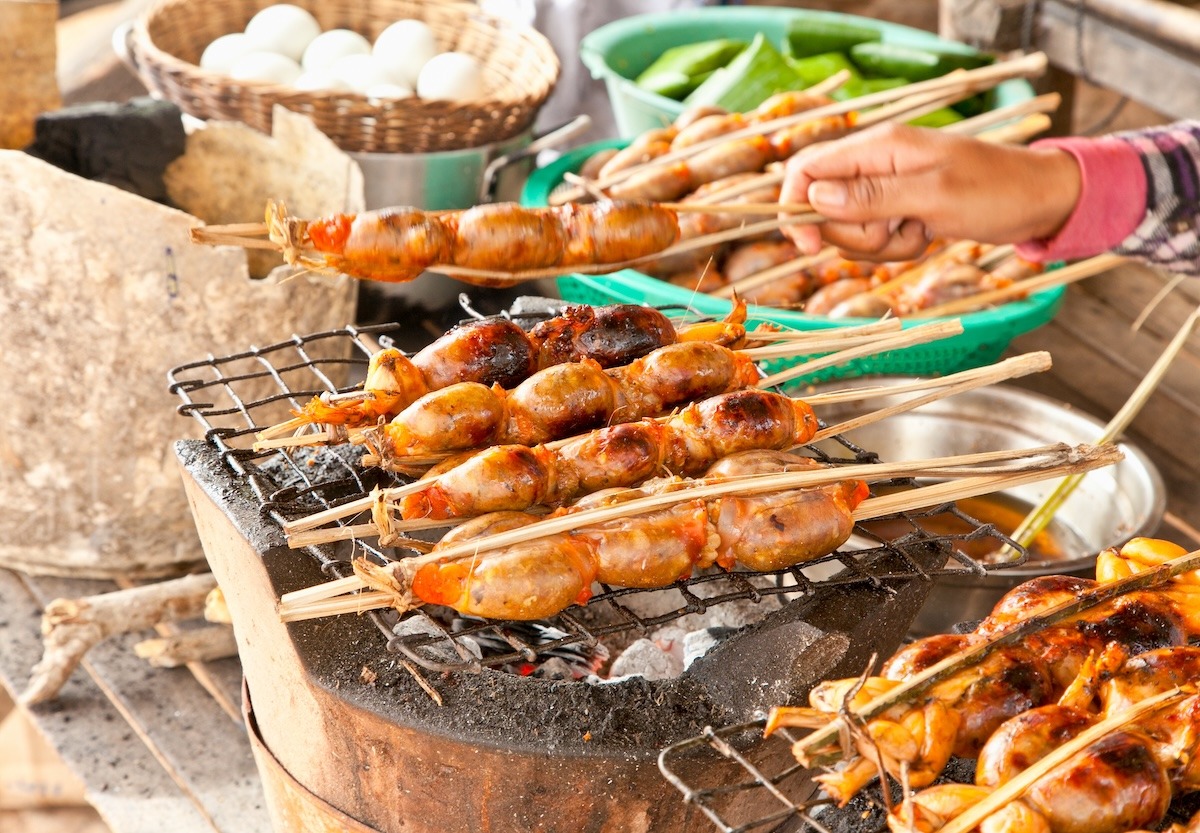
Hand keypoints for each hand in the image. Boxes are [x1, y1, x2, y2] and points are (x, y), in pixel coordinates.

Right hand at [779, 123, 1082, 260]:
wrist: (1041, 201)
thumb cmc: (996, 192)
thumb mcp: (933, 197)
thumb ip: (872, 197)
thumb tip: (816, 197)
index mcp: (879, 148)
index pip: (807, 168)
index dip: (796, 207)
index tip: (809, 245)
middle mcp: (876, 165)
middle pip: (824, 208)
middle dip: (853, 235)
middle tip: (897, 231)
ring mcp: (887, 189)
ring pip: (850, 230)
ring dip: (881, 245)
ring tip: (922, 231)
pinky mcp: (900, 210)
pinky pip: (876, 239)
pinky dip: (898, 247)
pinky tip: (929, 234)